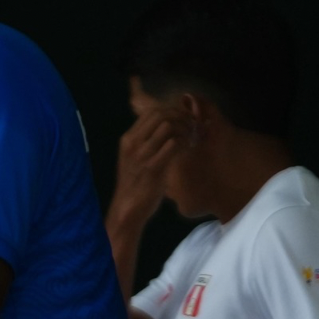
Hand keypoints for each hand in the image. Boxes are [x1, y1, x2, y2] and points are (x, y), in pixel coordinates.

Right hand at [108, 106, 190, 230]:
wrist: (128, 207)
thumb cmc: (135, 183)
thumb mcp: (134, 157)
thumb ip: (145, 142)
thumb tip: (164, 128)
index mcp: (128, 139)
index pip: (151, 112)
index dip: (171, 111)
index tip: (183, 119)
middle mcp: (133, 144)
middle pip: (160, 115)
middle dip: (180, 117)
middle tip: (191, 126)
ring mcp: (143, 155)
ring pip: (168, 126)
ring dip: (184, 128)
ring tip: (191, 137)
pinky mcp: (154, 167)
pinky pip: (174, 144)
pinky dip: (185, 142)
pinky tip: (189, 148)